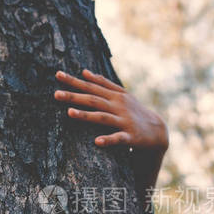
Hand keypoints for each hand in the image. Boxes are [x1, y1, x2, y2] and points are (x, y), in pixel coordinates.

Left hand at [53, 69, 167, 151]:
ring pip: (103, 117)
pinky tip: (96, 142)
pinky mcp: (130, 136)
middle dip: (74, 96)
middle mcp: (117, 106)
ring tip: (69, 113)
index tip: (57, 74)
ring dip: (86, 115)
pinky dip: (108, 139)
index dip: (74, 81)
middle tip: (55, 94)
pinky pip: (118, 138)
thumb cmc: (134, 111)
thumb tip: (84, 71)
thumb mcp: (121, 94)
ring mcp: (124, 121)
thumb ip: (103, 82)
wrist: (158, 131)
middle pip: (93, 100)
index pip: (90, 86)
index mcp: (113, 96)